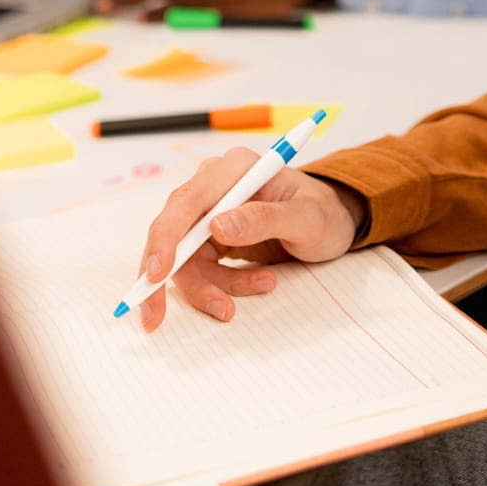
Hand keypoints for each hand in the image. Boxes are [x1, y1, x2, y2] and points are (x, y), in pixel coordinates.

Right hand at [135, 148, 364, 331]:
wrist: (331, 225)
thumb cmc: (324, 214)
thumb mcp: (307, 218)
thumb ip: (265, 218)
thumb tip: (217, 226)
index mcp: (234, 170)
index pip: (186, 202)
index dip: (165, 238)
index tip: (158, 273)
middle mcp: (214, 186)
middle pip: (171, 231)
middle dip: (165, 276)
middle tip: (155, 316)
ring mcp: (210, 212)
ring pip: (184, 258)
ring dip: (211, 286)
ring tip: (262, 286)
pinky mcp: (211, 237)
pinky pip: (199, 269)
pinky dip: (220, 286)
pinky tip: (258, 283)